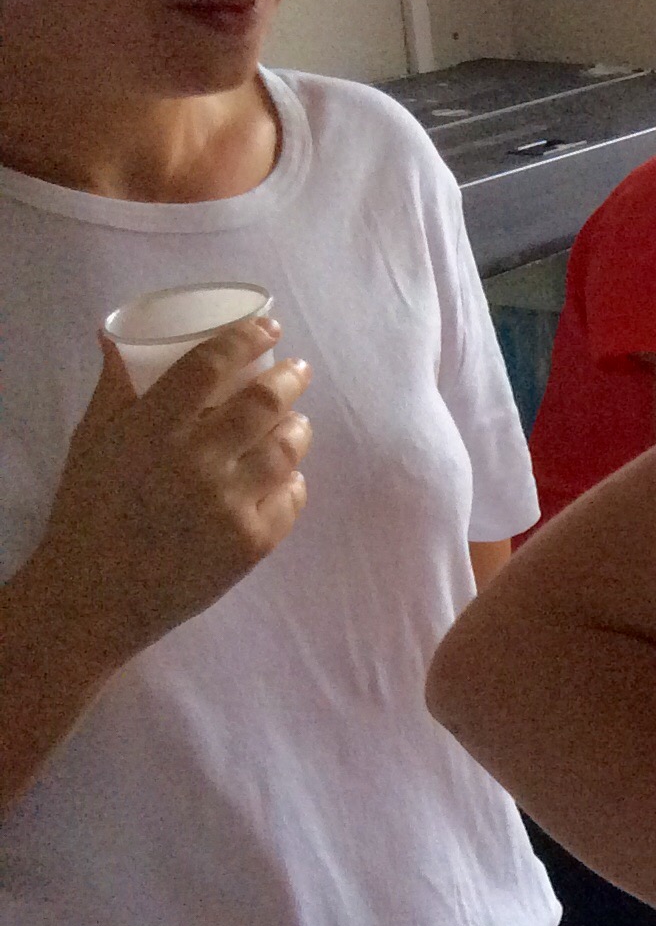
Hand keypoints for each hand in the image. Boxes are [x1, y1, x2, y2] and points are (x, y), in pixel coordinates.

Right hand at [34, 321, 312, 665]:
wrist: (91, 598)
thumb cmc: (87, 514)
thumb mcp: (90, 443)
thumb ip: (115, 389)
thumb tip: (117, 337)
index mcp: (152, 429)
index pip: (210, 365)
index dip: (246, 338)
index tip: (269, 327)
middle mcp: (196, 461)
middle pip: (263, 402)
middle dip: (289, 378)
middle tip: (297, 370)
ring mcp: (229, 503)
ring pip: (287, 447)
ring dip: (297, 427)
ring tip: (295, 421)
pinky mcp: (252, 542)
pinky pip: (291, 497)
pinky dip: (292, 480)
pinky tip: (285, 474)